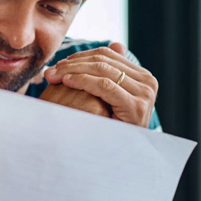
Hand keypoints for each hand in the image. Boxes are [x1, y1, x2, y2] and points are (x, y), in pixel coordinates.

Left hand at [42, 43, 157, 126]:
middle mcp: (148, 81)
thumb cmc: (111, 128)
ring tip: (54, 76)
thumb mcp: (112, 97)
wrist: (121, 156)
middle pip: (103, 60)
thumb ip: (113, 72)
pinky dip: (82, 81)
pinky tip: (66, 82)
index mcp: (143, 76)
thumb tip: (115, 44)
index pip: (107, 55)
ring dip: (73, 70)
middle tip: (51, 71)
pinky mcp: (136, 105)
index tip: (58, 65)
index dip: (80, 57)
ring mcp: (145, 93)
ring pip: (102, 70)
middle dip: (73, 63)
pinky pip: (104, 86)